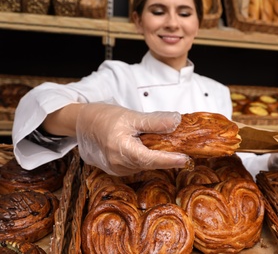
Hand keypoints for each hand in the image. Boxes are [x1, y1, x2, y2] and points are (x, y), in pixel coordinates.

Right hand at [76, 104, 191, 175]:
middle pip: (149, 164)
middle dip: (167, 159)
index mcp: (120, 148)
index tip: (185, 159)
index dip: (168, 160)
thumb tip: (176, 122)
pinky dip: (148, 159)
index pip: (150, 158)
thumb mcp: (131, 116)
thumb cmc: (105, 117)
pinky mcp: (117, 169)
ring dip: (158, 159)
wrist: (84, 123)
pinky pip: (138, 166)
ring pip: (144, 166)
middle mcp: (117, 163)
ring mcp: (116, 169)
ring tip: (171, 149)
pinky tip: (153, 150)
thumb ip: (154, 122)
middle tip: (185, 152)